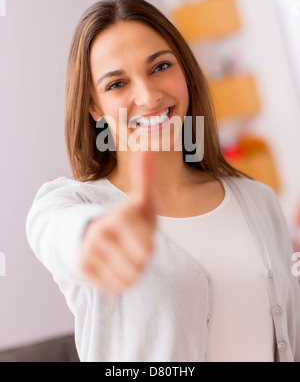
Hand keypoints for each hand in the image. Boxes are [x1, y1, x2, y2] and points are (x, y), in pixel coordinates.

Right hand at [80, 150, 156, 294]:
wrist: (92, 233)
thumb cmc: (125, 219)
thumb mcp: (141, 200)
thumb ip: (145, 176)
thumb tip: (148, 145)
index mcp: (117, 217)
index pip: (148, 242)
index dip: (148, 239)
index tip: (139, 227)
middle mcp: (99, 234)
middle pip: (142, 261)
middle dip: (143, 255)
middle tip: (132, 242)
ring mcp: (89, 253)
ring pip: (131, 276)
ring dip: (132, 269)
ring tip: (123, 253)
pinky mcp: (83, 269)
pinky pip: (116, 286)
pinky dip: (120, 279)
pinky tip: (113, 264)